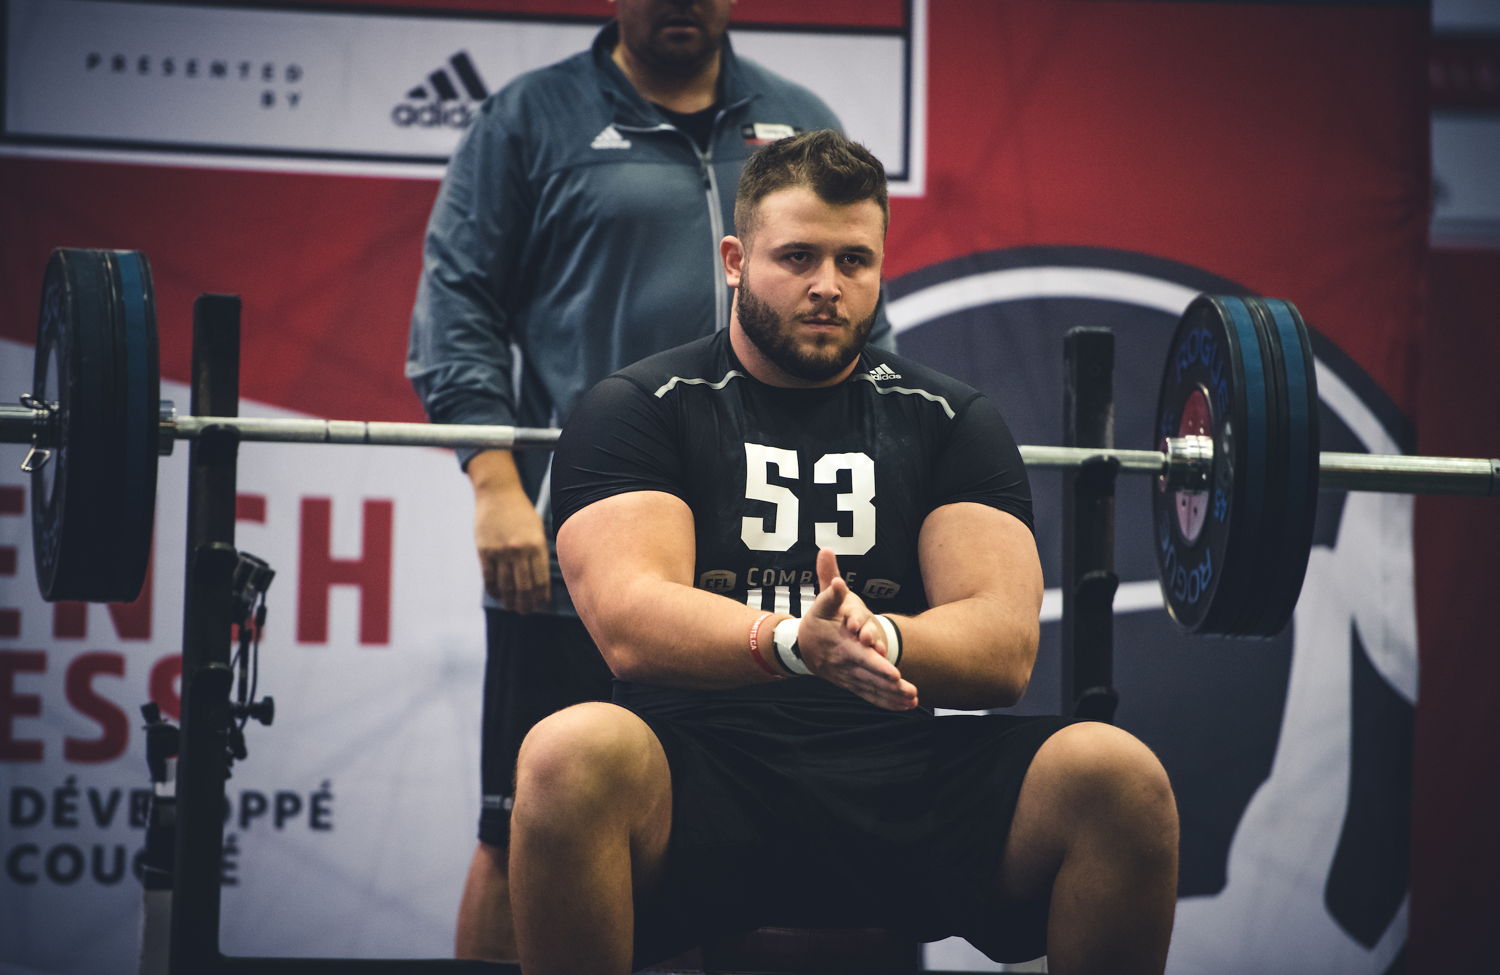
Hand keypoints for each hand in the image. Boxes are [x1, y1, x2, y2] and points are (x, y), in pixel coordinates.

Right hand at [470, 453, 550, 612]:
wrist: (498, 493)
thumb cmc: (521, 512)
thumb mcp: (537, 529)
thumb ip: (539, 552)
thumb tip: (541, 581)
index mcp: (537, 545)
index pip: (540, 579)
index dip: (540, 596)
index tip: (540, 605)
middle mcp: (519, 550)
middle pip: (524, 587)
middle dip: (526, 603)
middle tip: (526, 612)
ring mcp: (500, 551)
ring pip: (506, 585)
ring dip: (510, 600)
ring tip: (512, 607)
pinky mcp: (484, 551)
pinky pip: (489, 577)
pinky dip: (494, 590)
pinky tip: (498, 595)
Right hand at [797, 548, 917, 710]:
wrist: (799, 649)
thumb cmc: (816, 623)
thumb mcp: (820, 602)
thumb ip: (829, 583)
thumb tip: (828, 554)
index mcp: (841, 645)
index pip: (861, 657)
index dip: (878, 666)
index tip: (894, 673)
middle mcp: (846, 664)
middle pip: (870, 677)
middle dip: (890, 686)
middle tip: (909, 690)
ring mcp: (849, 677)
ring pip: (873, 690)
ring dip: (893, 697)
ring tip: (913, 700)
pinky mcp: (853, 684)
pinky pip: (871, 697)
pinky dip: (887, 703)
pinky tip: (907, 707)